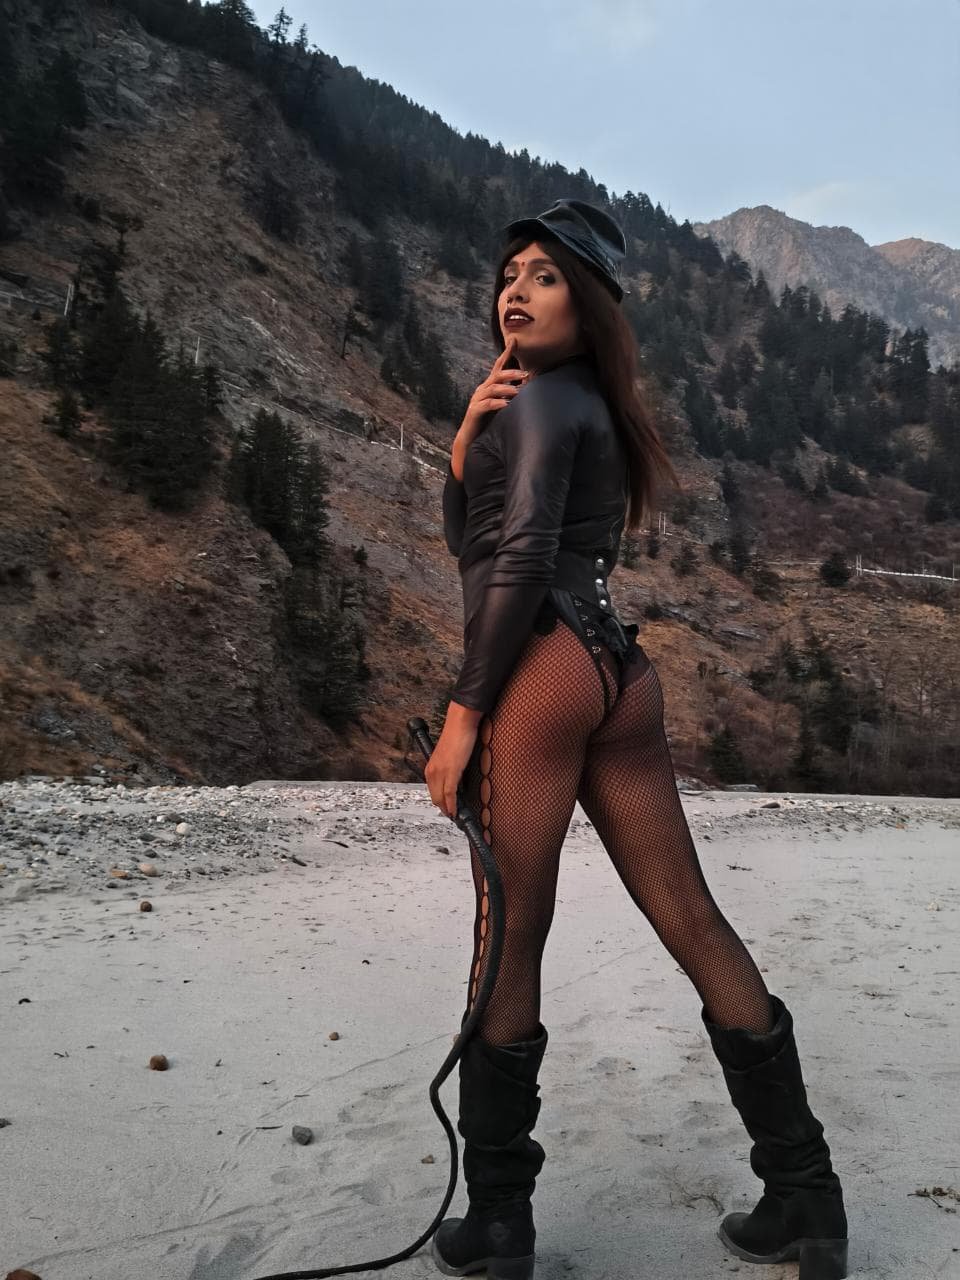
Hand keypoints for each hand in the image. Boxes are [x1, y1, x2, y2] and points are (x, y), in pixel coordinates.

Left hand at [424, 706, 482, 819]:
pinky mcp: (450, 772)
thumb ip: (450, 768)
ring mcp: (440, 772)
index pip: (433, 790)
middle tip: (452, 816)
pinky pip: (450, 794)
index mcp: (431, 767)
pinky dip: (452, 804)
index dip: (440, 802)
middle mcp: (432, 771)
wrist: (460, 724)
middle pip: (435, 797)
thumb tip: (455, 780)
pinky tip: (456, 811)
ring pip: (440, 798)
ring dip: (448, 809)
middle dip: (443, 808)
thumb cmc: (457, 736)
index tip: (447, 809)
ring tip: (455, 816)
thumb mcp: (450, 756)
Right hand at [451, 337, 529, 479]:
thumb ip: (512, 395)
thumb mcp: (502, 405)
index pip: (499, 366)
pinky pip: (487, 404)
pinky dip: (497, 403)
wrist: (471, 438)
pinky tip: (506, 405)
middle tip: (526, 375)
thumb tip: (529, 386)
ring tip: (519, 391)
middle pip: (497, 375)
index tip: (514, 340)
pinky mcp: (475, 411)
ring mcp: (477, 399)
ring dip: (506, 388)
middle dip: (511, 373)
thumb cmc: (489, 420)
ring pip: (492, 388)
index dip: (506, 353)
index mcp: (489, 386)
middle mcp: (483, 389)